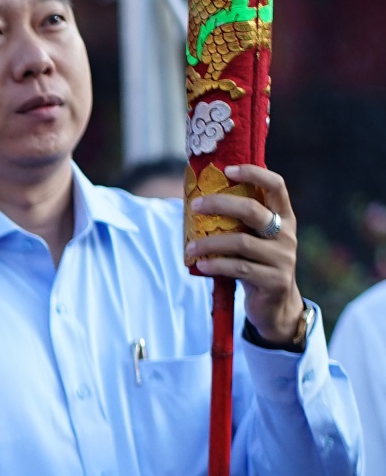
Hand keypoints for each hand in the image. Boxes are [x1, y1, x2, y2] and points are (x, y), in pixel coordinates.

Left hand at [185, 163, 304, 345]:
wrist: (276, 306)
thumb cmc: (257, 265)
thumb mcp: (254, 240)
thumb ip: (240, 222)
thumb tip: (201, 196)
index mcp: (284, 218)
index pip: (276, 186)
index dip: (254, 173)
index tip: (228, 169)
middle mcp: (286, 235)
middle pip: (252, 210)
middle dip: (220, 204)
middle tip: (195, 204)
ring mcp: (283, 258)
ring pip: (241, 242)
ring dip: (210, 242)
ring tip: (190, 246)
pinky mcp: (275, 280)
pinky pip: (239, 268)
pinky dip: (216, 265)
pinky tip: (200, 264)